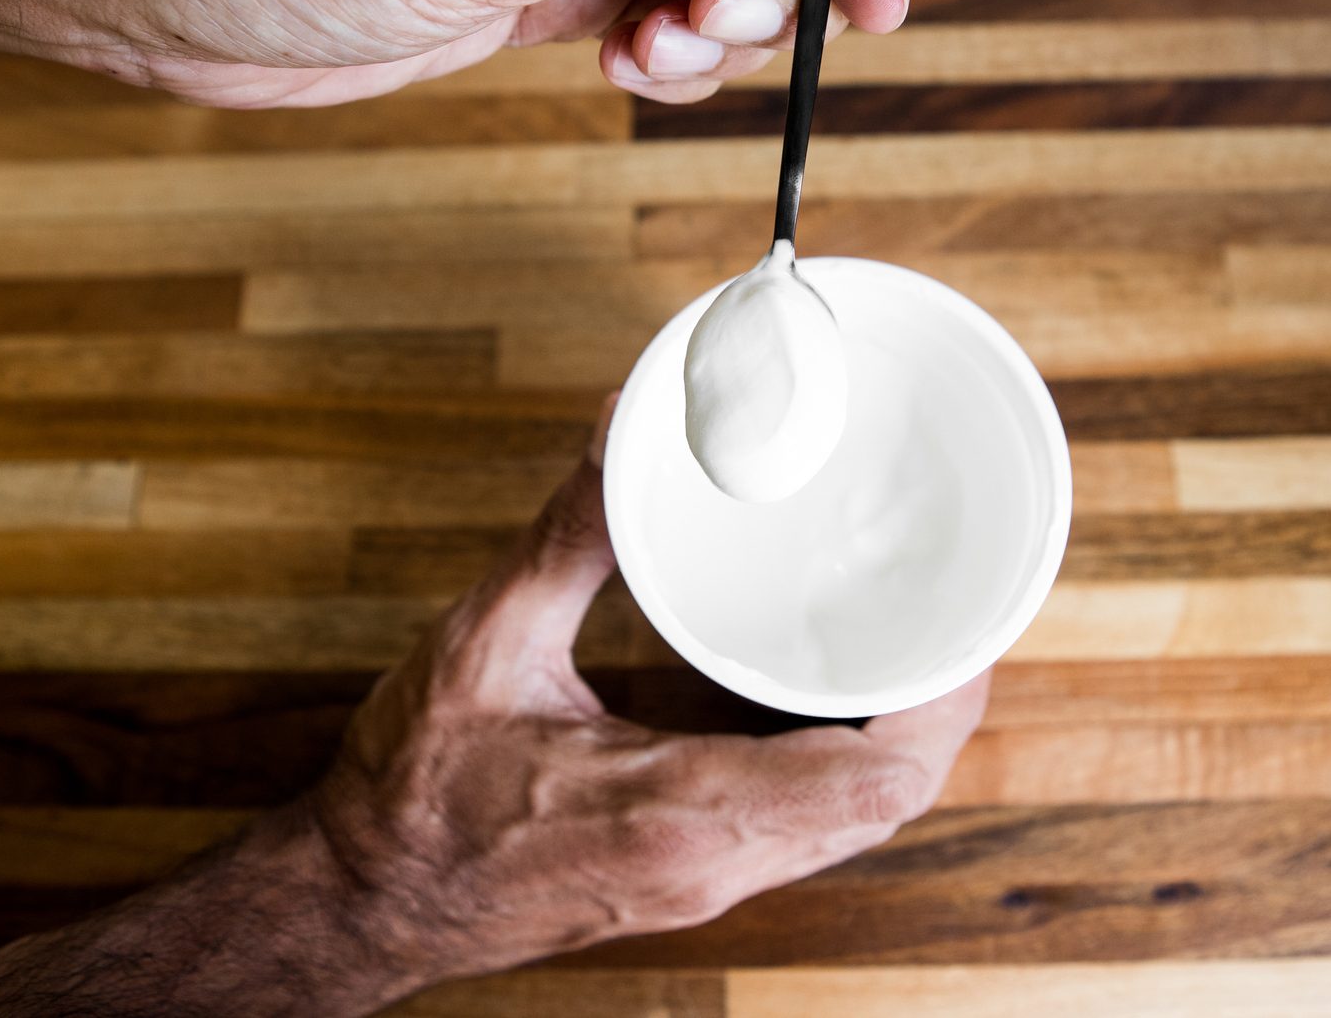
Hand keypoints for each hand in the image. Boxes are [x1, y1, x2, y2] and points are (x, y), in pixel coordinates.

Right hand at [304, 406, 988, 992]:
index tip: (964, 629)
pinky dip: (843, 764)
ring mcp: (705, 886)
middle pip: (885, 808)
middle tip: (948, 614)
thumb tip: (621, 431)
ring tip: (906, 643)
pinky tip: (828, 698)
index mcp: (677, 813)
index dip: (941, 709)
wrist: (366, 900)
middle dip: (937, 713)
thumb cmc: (412, 790)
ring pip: (853, 826)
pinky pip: (806, 830)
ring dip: (895, 742)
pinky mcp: (690, 882)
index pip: (872, 785)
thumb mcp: (486, 644)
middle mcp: (712, 865)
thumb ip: (567, 537)